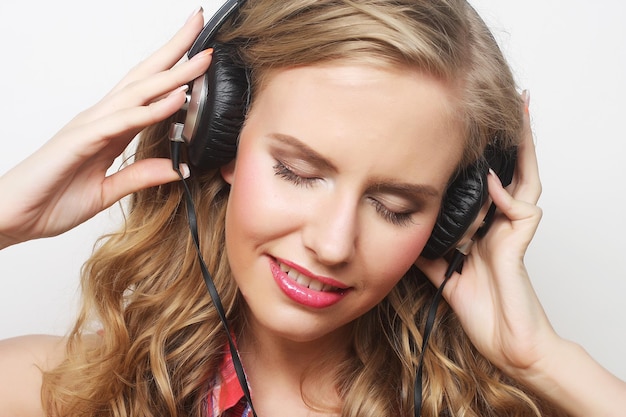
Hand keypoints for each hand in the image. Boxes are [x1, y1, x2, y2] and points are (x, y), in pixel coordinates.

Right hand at [0, 9, 210, 248]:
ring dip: (173, 73)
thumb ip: (140, 177)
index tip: (200, 54)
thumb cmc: (51, 200)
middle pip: (145, 77)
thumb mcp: (107, 191)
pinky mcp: (82, 140)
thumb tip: (177, 169)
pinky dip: (153, 108)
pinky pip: (124, 121)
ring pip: (139, 92)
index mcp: (110, 129)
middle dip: (175, 50)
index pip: (148, 92)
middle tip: (200, 21)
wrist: (12, 216)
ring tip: (202, 56)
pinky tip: (177, 97)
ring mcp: (91, 126)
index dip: (174, 71)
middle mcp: (102, 119)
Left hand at [415, 92, 559, 377]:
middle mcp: (502, 225)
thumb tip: (402, 229)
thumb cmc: (481, 309)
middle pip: (512, 171)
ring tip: (519, 114)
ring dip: (523, 149)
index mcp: (486, 228)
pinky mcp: (517, 249)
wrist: (505, 344)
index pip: (489, 181)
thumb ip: (430, 248)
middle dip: (512, 138)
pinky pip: (520, 212)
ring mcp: (512, 234)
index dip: (486, 156)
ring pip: (525, 181)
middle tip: (511, 103)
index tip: (473, 130)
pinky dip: (505, 194)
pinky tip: (494, 178)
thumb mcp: (442, 272)